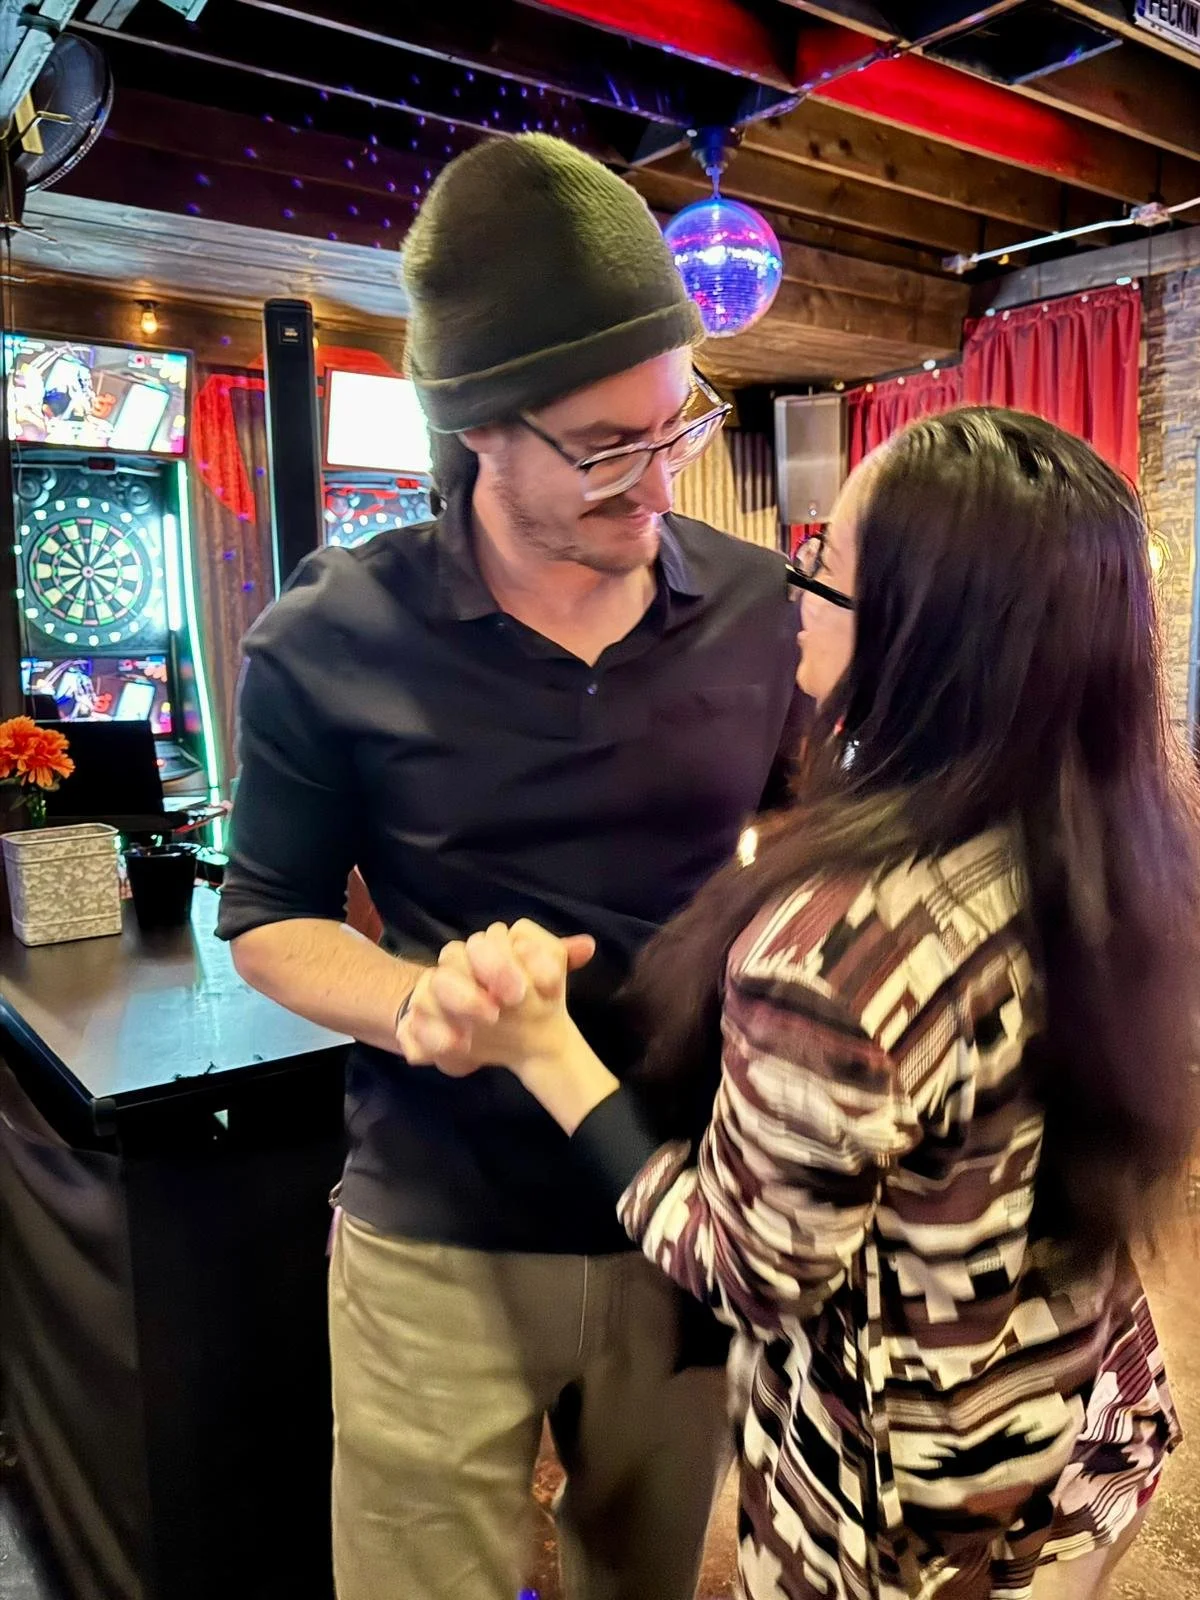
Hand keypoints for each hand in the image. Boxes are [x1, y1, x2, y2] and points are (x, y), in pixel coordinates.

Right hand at [396, 921, 594, 1077]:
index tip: (537, 985)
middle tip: (514, 1000)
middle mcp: (457, 966)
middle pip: (457, 954)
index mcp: (487, 949)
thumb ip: (556, 959)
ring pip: (433, 987)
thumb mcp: (538, 977)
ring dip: (459, 1002)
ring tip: (486, 1024)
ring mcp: (434, 994)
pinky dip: (431, 1038)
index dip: (512, 958)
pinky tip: (457, 1048)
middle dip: (487, 974)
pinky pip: (412, 1028)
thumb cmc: (513, 998)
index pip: (493, 939)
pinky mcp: (419, 1026)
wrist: (487, 1030)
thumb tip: (587, 946)